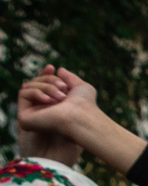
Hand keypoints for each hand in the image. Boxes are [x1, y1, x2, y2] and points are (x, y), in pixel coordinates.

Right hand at [16, 67, 139, 170]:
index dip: (45, 74)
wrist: (83, 118)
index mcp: (54, 104)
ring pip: (29, 86)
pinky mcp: (24, 118)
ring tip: (62, 97)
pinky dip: (37, 92)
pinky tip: (50, 100)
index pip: (42, 84)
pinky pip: (23, 93)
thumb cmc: (86, 105)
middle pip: (35, 82)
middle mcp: (42, 110)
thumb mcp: (81, 88)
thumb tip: (59, 70)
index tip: (52, 67)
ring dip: (46, 86)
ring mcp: (32, 114)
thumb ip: (69, 78)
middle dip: (49, 79)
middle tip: (64, 87)